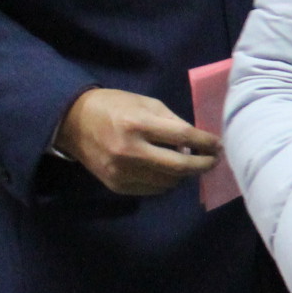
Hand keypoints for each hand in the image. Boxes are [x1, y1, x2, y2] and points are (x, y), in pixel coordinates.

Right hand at [54, 88, 218, 195]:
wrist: (73, 123)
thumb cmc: (114, 106)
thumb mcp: (145, 102)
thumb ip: (172, 121)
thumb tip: (195, 142)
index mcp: (137, 124)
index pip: (183, 136)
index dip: (206, 142)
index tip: (218, 145)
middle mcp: (130, 151)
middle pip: (179, 167)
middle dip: (203, 165)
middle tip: (214, 160)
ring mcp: (122, 172)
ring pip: (168, 182)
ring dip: (185, 175)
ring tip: (190, 164)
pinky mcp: (117, 186)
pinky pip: (152, 190)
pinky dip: (166, 182)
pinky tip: (168, 172)